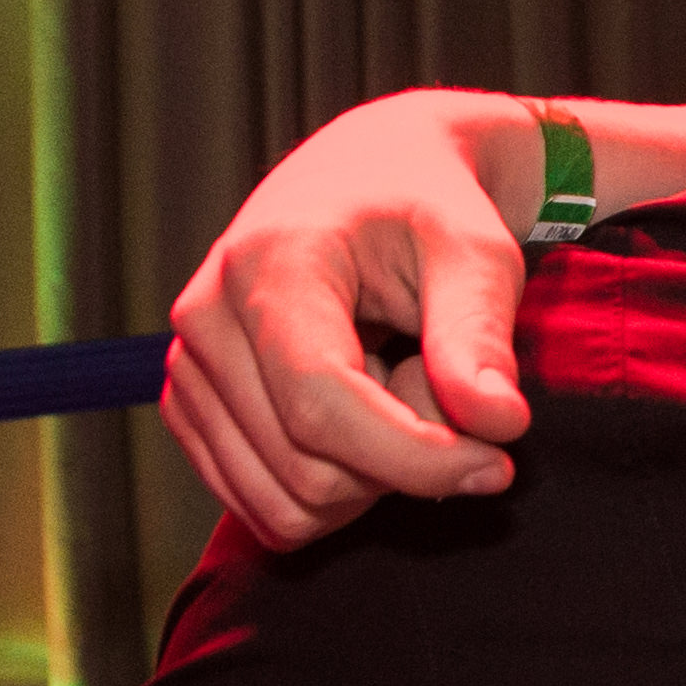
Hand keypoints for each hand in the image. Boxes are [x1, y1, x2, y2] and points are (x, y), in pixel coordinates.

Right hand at [160, 91, 541, 545]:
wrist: (371, 179)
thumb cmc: (427, 209)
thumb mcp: (475, 250)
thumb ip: (480, 334)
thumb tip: (497, 423)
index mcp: (269, 261)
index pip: (320, 402)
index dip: (413, 456)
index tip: (496, 465)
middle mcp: (207, 315)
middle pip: (305, 466)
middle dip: (400, 464)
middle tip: (445, 395)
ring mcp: (189, 367)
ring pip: (285, 502)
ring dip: (366, 479)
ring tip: (394, 390)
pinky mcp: (191, 409)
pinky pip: (264, 506)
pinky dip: (331, 488)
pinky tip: (358, 416)